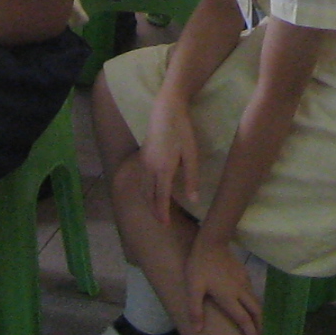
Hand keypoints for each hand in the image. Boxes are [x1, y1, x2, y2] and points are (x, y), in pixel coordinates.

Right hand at [143, 102, 201, 219]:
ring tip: (157, 210)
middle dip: (154, 210)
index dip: (163, 213)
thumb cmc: (182, 130)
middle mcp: (149, 168)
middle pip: (148, 196)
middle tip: (162, 222)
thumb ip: (192, 178)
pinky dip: (146, 191)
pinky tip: (153, 192)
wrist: (166, 109)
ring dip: (149, 201)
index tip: (165, 225)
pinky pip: (142, 180)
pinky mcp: (142, 156)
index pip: (161, 198)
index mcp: (162, 170)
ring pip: (143, 188)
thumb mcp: (192, 154)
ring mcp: (143, 162)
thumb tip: (193, 200)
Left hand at [186, 234, 263, 334]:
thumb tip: (198, 330)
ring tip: (255, 324)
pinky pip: (251, 291)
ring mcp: (243, 280)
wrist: (211, 242)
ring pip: (255, 301)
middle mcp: (240, 291)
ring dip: (257, 314)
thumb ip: (195, 310)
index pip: (244, 319)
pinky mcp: (243, 272)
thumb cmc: (200, 266)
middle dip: (259, 326)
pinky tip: (247, 303)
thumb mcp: (193, 288)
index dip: (251, 333)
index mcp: (229, 297)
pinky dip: (253, 302)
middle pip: (255, 311)